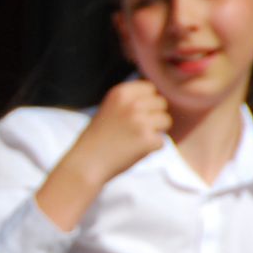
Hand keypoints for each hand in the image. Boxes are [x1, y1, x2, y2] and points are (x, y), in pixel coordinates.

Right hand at [35, 80, 168, 230]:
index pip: (150, 88)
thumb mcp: (109, 109)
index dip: (146, 101)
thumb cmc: (97, 139)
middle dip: (153, 116)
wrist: (86, 164)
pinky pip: (162, 142)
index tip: (134, 114)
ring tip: (134, 140)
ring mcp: (141, 122)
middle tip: (134, 130)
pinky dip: (151, 149)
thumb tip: (158, 97)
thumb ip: (130, 100)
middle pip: (161, 103)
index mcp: (120, 93)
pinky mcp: (147, 140)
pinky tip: (133, 151)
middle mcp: (132, 104)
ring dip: (155, 132)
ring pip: (166, 121)